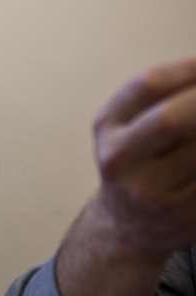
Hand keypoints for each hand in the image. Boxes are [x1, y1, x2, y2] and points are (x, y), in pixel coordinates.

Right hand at [91, 56, 195, 257]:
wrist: (129, 226)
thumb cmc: (140, 163)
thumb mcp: (130, 126)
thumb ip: (163, 97)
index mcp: (107, 127)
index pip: (149, 84)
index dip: (191, 69)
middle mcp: (121, 160)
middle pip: (172, 118)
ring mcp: (152, 192)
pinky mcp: (185, 216)